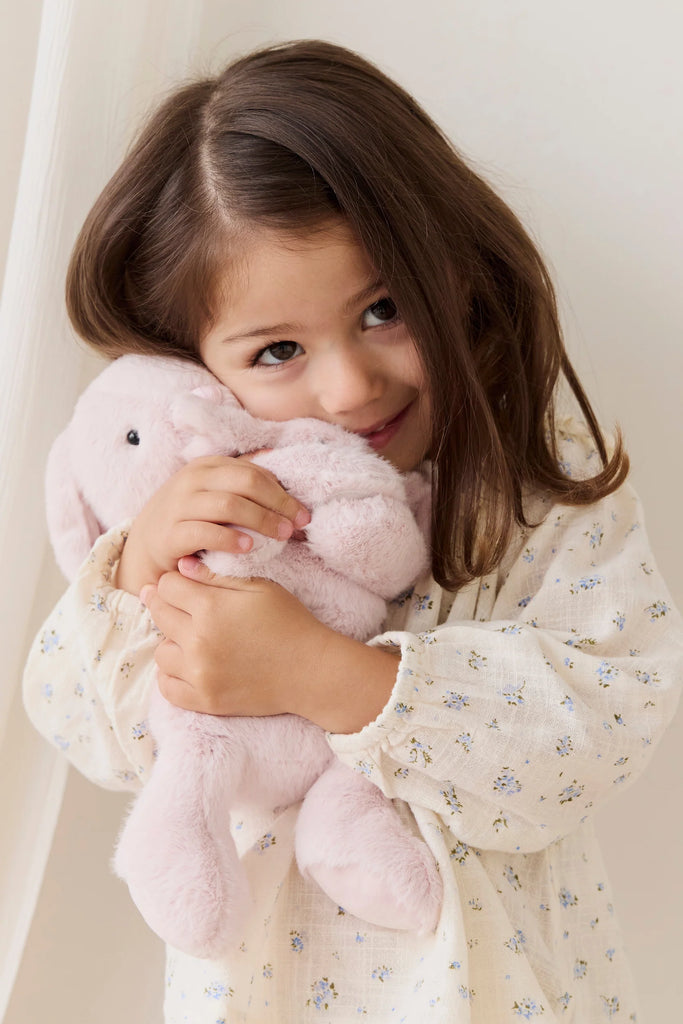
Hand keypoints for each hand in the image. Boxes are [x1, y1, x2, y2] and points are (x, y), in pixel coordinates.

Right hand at [115, 455, 309, 595]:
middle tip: (297, 525)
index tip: (303, 513)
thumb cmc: (188, 520)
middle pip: (246, 483)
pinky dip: (230, 539)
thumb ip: (240, 481)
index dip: (282, 491)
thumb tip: (278, 464)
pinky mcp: (170, 534)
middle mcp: (191, 480)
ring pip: (229, 505)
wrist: (144, 547)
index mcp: (207, 466)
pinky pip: (205, 532)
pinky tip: (249, 548)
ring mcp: (178, 505)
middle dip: (278, 504)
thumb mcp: (212, 494)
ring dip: (261, 520)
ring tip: (281, 536)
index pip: (253, 471)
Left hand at [141, 556, 400, 732]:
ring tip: (190, 638)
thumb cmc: (289, 622)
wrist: (311, 671)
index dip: (173, 581)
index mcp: (211, 608)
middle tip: (180, 606)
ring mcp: (200, 674)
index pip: (167, 586)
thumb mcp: (258, 588)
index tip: (181, 585)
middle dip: (167, 605)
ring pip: (160, 652)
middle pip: (159, 615)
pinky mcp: (205, 700)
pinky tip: (186, 665)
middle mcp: (199, 641)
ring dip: (171, 641)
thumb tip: (181, 565)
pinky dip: (171, 675)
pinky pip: (167, 687)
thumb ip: (216, 576)